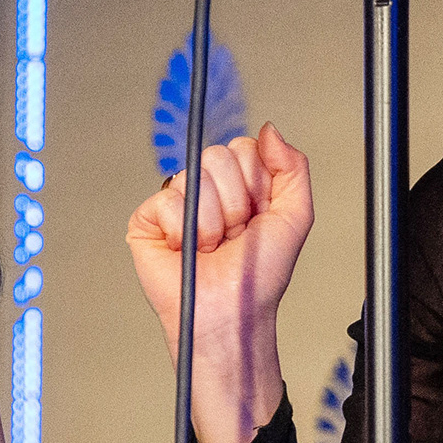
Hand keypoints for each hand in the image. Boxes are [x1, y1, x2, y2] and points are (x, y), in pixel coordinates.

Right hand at [128, 122, 313, 356]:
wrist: (229, 312)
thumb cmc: (258, 278)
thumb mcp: (294, 217)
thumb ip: (292, 168)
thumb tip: (268, 131)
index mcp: (241, 185)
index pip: (243, 149)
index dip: (254, 183)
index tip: (256, 215)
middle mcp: (208, 190)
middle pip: (218, 157)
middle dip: (233, 203)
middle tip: (232, 234)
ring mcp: (177, 202)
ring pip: (194, 178)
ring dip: (210, 222)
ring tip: (211, 246)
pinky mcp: (148, 219)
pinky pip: (166, 200)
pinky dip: (182, 230)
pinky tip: (186, 249)